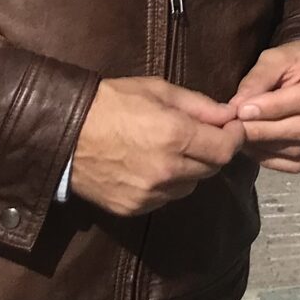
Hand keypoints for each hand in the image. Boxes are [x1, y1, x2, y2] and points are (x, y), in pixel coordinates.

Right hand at [68, 77, 244, 216]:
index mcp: (176, 137)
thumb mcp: (157, 90)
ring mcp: (150, 194)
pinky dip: (167, 184)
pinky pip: (165, 198)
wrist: (64, 132)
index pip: (226, 149)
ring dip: (190, 170)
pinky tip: (150, 167)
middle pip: (211, 169)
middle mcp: (168, 171)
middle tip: (201, 136)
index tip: (231, 127)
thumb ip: (199, 105)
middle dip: (212, 151)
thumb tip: (228, 115)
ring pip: (189, 186)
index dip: (234, 137)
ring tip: (171, 151)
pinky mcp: (134, 209)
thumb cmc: (111, 102)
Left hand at [234, 41, 299, 173]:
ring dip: (266, 147)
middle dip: (265, 130)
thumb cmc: (296, 61)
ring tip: (241, 138)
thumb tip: (237, 107)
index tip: (242, 111)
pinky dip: (275, 161)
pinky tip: (256, 150)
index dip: (273, 108)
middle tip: (235, 129)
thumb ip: (258, 79)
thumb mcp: (276, 58)